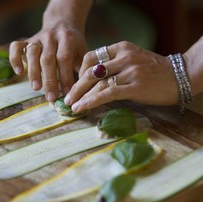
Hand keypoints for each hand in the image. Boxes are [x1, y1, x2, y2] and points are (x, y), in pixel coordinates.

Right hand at [9, 24, 86, 101]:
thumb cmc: (73, 45)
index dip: (65, 77)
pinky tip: (19, 72)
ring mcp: (36, 38)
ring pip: (32, 53)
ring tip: (36, 88)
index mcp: (67, 39)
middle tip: (51, 97)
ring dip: (33, 72)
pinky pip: (16, 47)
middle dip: (49, 80)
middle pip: (48, 58)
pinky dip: (15, 59)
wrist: (62, 23)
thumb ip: (82, 69)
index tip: (67, 94)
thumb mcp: (82, 53)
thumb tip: (80, 91)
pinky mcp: (25, 40)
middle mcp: (50, 36)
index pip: (64, 59)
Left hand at [64, 41, 178, 112]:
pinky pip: (107, 93)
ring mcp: (129, 70)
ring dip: (81, 96)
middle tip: (67, 98)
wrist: (180, 76)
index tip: (75, 83)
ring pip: (97, 83)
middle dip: (76, 86)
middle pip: (91, 71)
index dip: (80, 71)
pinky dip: (92, 101)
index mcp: (121, 48)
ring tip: (72, 106)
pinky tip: (82, 108)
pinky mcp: (135, 86)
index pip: (91, 56)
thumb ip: (115, 65)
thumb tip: (93, 80)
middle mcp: (124, 56)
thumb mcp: (133, 59)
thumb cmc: (154, 71)